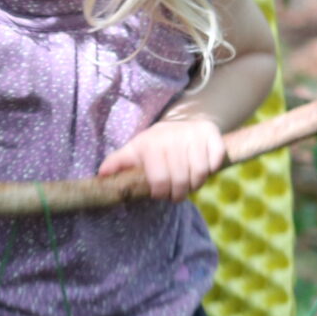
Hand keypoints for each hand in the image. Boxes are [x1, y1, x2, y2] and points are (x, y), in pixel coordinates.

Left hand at [101, 116, 224, 200]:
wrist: (181, 121)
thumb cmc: (155, 143)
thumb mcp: (134, 151)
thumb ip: (117, 163)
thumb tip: (101, 175)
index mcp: (151, 144)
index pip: (160, 182)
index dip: (161, 193)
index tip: (160, 193)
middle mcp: (172, 136)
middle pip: (181, 181)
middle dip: (178, 193)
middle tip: (176, 193)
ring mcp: (193, 134)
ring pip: (199, 174)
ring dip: (195, 184)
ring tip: (189, 183)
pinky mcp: (212, 134)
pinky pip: (215, 162)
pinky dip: (211, 169)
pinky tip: (202, 167)